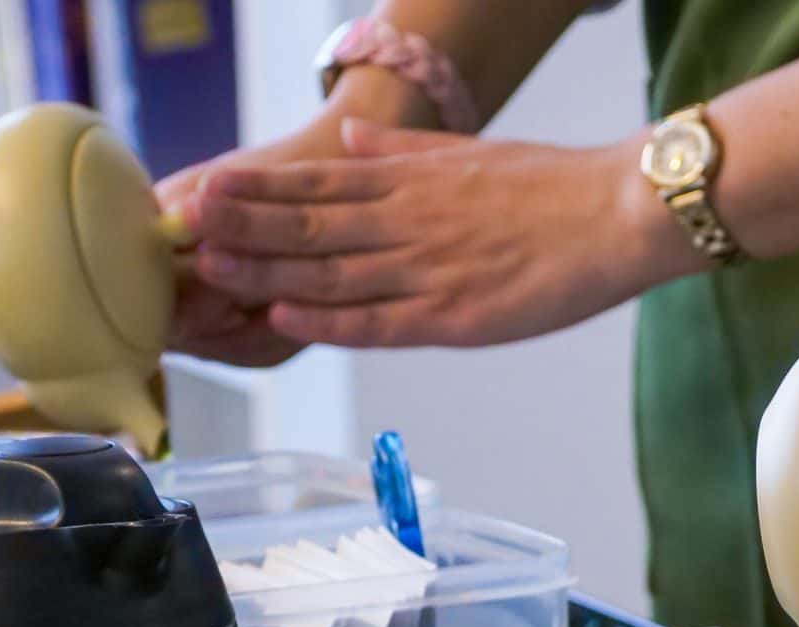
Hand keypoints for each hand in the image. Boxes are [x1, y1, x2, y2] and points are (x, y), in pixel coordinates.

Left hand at [179, 120, 701, 347]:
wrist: (617, 215)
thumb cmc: (551, 186)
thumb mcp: (467, 151)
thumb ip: (401, 148)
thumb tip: (348, 134)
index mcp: (412, 180)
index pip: (316, 180)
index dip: (255, 187)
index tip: (202, 186)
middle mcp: (410, 220)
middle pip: (309, 223)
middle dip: (241, 227)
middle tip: (181, 229)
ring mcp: (430, 268)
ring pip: (332, 271)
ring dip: (268, 270)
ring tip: (212, 269)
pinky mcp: (458, 315)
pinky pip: (381, 320)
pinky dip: (331, 319)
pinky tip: (287, 315)